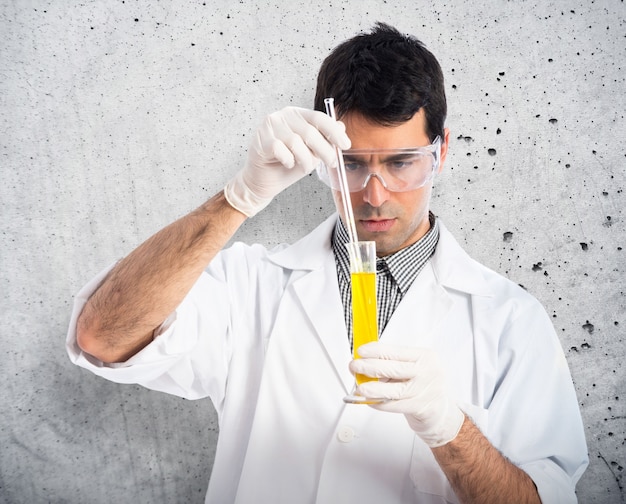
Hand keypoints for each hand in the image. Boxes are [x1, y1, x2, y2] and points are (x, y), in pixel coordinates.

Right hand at [224, 106, 350, 216]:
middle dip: (325, 150)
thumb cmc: (287, 165)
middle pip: (309, 131)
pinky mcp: (260, 140)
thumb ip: (324, 139)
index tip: (345, 145)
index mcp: (296, 114)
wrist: (263, 181)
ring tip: (305, 167)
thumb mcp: (311, 152)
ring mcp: (269, 127)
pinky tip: (288, 164)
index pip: (319, 118)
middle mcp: (282, 116)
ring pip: (296, 142)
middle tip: (332, 162)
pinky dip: (288, 161)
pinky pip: (281, 150)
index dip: (334, 132)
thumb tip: (341, 127)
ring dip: (305, 160)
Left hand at [350, 342, 464, 447]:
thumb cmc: (422, 383)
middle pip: (394, 369)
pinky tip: (369, 400)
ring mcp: (426, 391)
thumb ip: (393, 362)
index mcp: (425, 356)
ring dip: (374, 388)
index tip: (361, 351)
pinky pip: (395, 405)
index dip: (376, 351)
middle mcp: (428, 372)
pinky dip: (380, 403)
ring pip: (395, 390)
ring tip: (360, 387)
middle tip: (354, 366)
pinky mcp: (421, 408)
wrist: (439, 409)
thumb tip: (365, 359)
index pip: (397, 352)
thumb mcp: (413, 367)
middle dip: (370, 367)